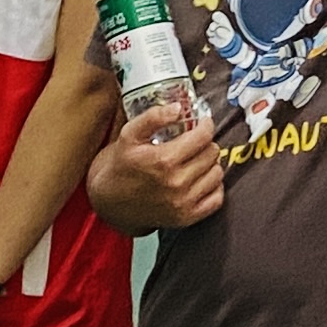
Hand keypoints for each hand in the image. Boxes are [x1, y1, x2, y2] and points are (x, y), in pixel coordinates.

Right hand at [90, 95, 225, 233]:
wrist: (110, 202)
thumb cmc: (121, 166)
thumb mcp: (129, 135)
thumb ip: (153, 117)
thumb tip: (178, 108)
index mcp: (163, 160)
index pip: (203, 137)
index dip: (206, 125)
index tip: (203, 123)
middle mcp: (176, 183)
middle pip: (211, 153)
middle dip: (205, 143)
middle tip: (193, 142)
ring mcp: (183, 203)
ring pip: (217, 173)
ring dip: (209, 163)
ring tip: (195, 160)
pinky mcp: (187, 217)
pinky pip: (217, 198)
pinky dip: (212, 186)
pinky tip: (200, 179)